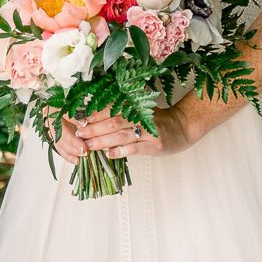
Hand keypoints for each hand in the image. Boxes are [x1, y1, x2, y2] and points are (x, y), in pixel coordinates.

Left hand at [56, 102, 193, 162]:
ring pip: (121, 135)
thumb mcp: (141, 112)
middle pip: (113, 122)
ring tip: (88, 146)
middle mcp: (141, 117)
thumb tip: (93, 119)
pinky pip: (135, 148)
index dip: (94, 114)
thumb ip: (122, 114)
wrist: (183, 128)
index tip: (79, 119)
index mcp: (135, 108)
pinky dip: (121, 151)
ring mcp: (149, 132)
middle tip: (78, 133)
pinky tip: (109, 154)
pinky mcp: (155, 145)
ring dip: (102, 141)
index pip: (111, 110)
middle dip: (94, 128)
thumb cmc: (157, 121)